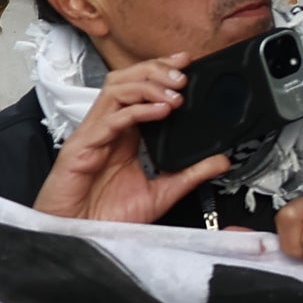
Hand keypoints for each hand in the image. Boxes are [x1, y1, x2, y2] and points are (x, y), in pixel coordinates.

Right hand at [33, 58, 228, 225]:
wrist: (80, 237)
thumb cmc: (108, 217)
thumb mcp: (161, 193)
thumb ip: (190, 174)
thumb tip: (222, 160)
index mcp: (123, 134)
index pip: (139, 89)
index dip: (160, 72)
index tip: (187, 65)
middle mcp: (107, 128)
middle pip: (125, 80)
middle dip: (155, 70)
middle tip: (183, 74)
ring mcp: (93, 134)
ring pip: (115, 90)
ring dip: (148, 85)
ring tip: (175, 93)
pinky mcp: (82, 147)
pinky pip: (110, 120)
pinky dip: (137, 111)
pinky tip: (160, 112)